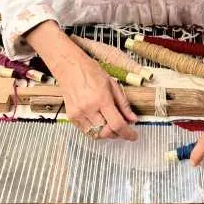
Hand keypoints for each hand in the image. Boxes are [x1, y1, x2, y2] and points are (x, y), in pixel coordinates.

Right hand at [27, 22, 137, 140]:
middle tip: (123, 128)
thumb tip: (132, 119)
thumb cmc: (91, 72)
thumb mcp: (113, 84)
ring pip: (96, 135)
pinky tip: (99, 121)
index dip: (127, 133)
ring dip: (106, 133)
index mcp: (102, 98)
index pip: (117, 124)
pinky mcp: (71, 116)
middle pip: (107, 132)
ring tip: (110, 123)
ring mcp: (78, 113)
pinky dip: (95, 130)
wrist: (70, 68)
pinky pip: (86, 131)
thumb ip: (123, 104)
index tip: (133, 135)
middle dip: (117, 133)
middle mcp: (89, 108)